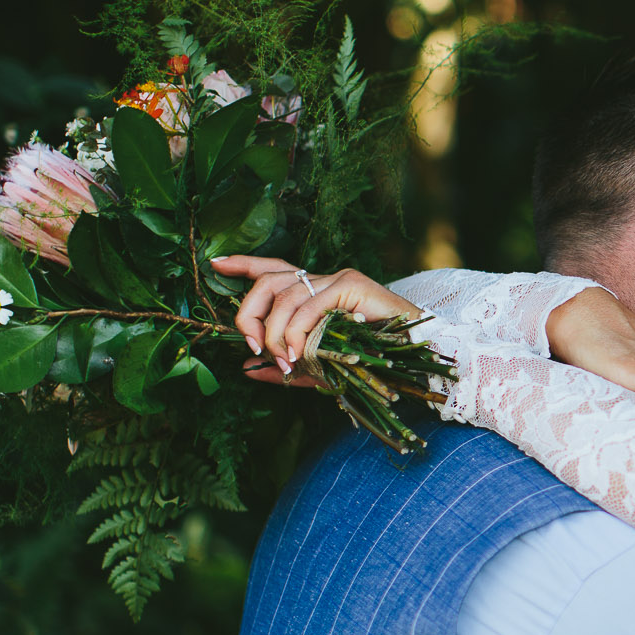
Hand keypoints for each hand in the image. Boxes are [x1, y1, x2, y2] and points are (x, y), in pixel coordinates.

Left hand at [211, 255, 423, 383]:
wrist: (418, 357)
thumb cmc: (375, 361)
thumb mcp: (319, 369)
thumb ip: (285, 368)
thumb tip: (247, 370)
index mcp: (313, 293)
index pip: (272, 269)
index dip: (243, 265)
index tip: (216, 265)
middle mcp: (322, 280)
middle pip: (267, 281)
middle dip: (249, 314)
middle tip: (253, 346)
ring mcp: (337, 279)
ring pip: (283, 295)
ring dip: (275, 333)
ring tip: (285, 359)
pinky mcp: (352, 284)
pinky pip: (310, 304)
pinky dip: (297, 331)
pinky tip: (300, 353)